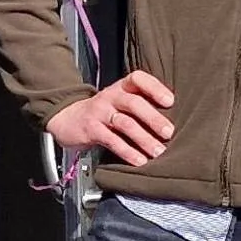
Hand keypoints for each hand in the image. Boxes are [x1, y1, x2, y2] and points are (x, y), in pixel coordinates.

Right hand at [47, 68, 176, 165]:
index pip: (138, 79)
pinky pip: (112, 140)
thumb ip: (140, 105)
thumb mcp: (119, 102)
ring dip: (144, 139)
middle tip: (169, 133)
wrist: (67, 119)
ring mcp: (99, 112)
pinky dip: (128, 152)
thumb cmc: (103, 112)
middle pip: (134, 103)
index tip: (170, 101)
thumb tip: (172, 121)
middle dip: (154, 119)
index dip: (154, 87)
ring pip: (125, 124)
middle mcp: (110, 96)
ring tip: (158, 152)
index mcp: (121, 87)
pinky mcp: (91, 129)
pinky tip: (140, 161)